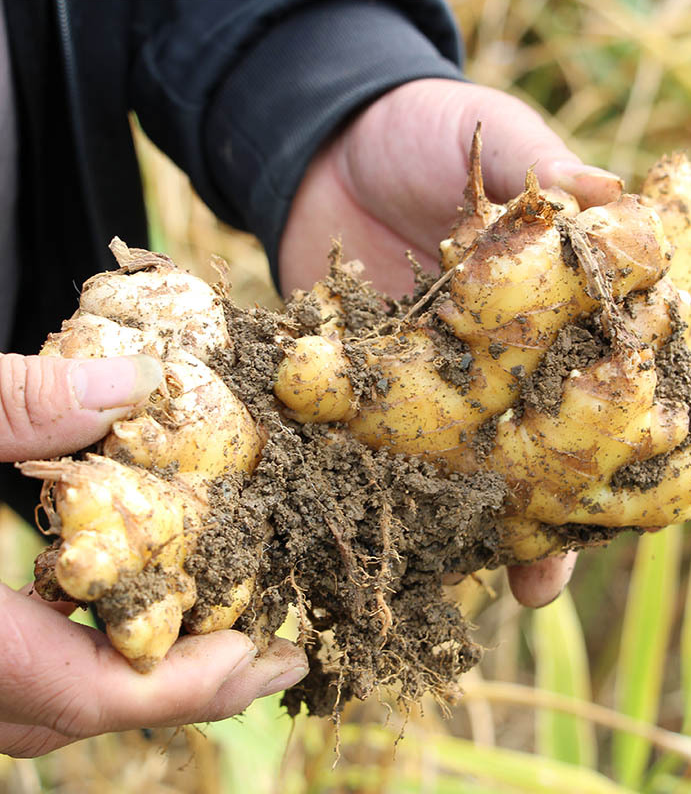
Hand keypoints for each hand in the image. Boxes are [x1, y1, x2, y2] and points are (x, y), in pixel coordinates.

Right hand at [0, 352, 307, 756]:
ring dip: (138, 667)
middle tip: (266, 656)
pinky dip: (84, 643)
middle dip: (183, 684)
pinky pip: (26, 665)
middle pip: (81, 707)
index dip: (188, 682)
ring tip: (217, 633)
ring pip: (52, 699)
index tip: (264, 656)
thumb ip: (18, 405)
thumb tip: (136, 383)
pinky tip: (119, 600)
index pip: (88, 691)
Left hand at [281, 80, 619, 604]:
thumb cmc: (422, 131)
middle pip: (546, 432)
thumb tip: (610, 190)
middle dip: (556, 499)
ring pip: (475, 454)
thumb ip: (540, 162)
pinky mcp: (380, 379)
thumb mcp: (490, 131)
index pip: (609, 362)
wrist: (326, 146)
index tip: (642, 461)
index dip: (627, 412)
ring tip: (511, 582)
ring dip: (486, 516)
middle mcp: (506, 346)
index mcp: (553, 293)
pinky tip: (409, 533)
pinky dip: (398, 483)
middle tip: (557, 571)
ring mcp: (443, 371)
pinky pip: (395, 441)